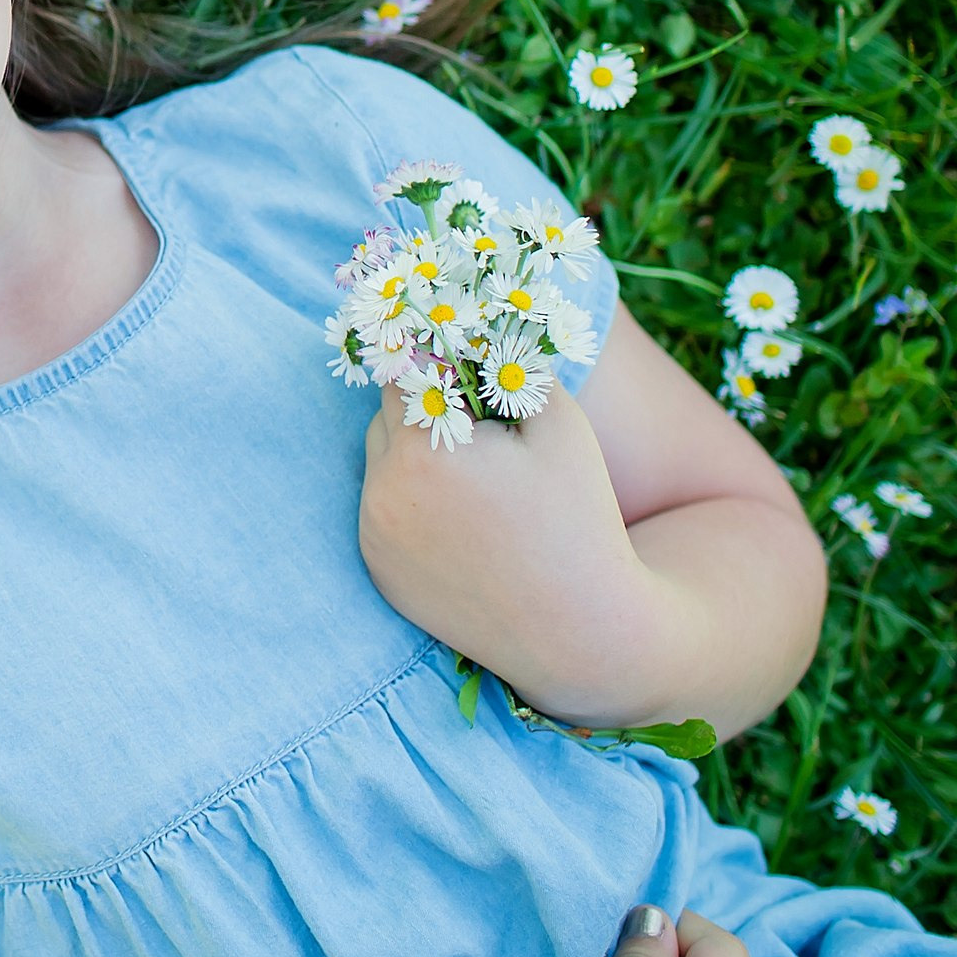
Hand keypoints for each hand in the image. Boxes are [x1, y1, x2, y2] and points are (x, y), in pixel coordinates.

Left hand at [358, 374, 666, 722]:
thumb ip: (504, 363)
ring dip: (413, 451)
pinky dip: (408, 500)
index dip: (434, 359)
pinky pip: (380, 508)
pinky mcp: (377, 570)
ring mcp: (374, 537)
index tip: (461, 360)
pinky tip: (461, 517)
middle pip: (386, 413)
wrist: (582, 630)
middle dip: (425, 406)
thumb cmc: (578, 515)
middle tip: (481, 424)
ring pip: (379, 459)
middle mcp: (384, 495)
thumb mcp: (556, 421)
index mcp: (423, 451)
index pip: (403, 370)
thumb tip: (466, 325)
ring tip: (477, 477)